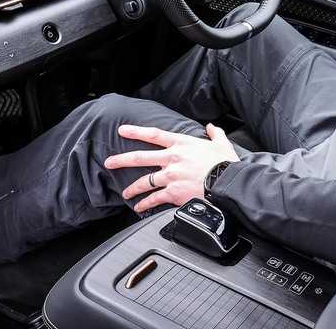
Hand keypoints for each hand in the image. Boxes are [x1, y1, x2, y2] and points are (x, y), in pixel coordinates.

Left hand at [104, 123, 238, 212]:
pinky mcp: (173, 192)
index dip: (136, 131)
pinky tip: (139, 207)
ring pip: (145, 181)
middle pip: (140, 158)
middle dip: (122, 160)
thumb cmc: (225, 163)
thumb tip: (211, 128)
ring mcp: (170, 176)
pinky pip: (154, 199)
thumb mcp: (221, 143)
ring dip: (132, 188)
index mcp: (181, 144)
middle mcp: (172, 158)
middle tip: (109, 162)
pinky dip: (145, 204)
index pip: (154, 135)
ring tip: (126, 193)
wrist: (226, 182)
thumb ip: (215, 133)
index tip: (123, 131)